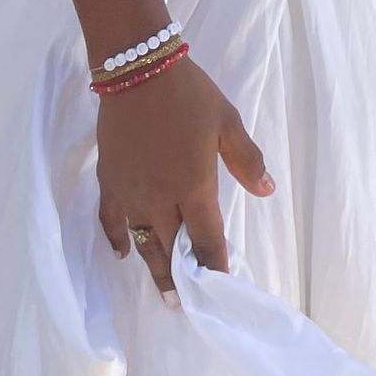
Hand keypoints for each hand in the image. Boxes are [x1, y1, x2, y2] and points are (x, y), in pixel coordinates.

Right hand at [96, 55, 273, 303]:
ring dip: (152, 265)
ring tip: (162, 287)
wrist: (138, 71)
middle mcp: (160, 201)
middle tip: (184, 303)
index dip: (213, 264)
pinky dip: (116, 239)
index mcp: (193, 188)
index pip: (206, 239)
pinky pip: (111, 221)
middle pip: (170, 250)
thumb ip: (247, 160)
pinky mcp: (108, 183)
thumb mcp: (227, 122)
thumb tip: (266, 191)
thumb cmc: (190, 95)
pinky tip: (122, 252)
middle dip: (180, 278)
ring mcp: (130, 194)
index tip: (219, 285)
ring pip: (141, 242)